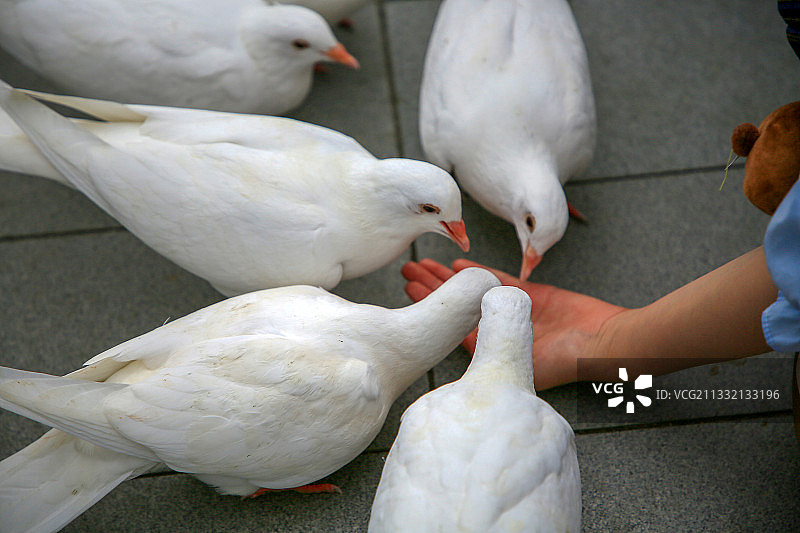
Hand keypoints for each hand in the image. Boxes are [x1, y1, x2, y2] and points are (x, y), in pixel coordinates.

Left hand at [401, 258, 628, 389]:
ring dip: (448, 278)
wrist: (607, 339)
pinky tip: (458, 262)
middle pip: (457, 307)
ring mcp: (515, 312)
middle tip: (407, 270)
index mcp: (494, 352)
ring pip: (473, 291)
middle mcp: (499, 332)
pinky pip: (500, 281)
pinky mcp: (532, 295)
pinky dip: (480, 272)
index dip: (430, 308)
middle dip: (431, 289)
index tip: (409, 290)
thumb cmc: (571, 359)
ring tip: (423, 263)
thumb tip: (454, 341)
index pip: (451, 327)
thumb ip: (493, 348)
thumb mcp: (527, 362)